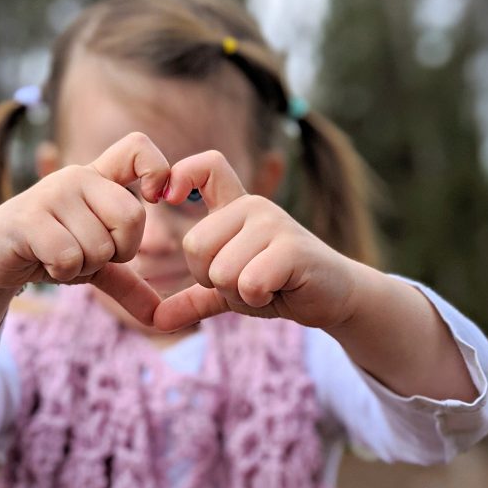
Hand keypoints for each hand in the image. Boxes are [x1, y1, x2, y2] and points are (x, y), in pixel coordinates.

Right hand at [0, 132, 171, 326]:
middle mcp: (78, 176)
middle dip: (119, 250)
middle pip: (133, 215)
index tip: (153, 200)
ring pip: (101, 245)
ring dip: (85, 267)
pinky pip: (70, 256)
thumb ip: (130, 285)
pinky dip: (63, 272)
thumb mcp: (96, 266)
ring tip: (60, 256)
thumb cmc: (48, 253)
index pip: (139, 147)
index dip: (158, 171)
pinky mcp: (28, 217)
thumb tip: (163, 319)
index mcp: (99, 179)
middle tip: (90, 252)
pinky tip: (46, 263)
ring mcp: (52, 193)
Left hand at [151, 150, 360, 332]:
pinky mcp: (292, 248)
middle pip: (195, 245)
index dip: (179, 175)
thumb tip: (156, 320)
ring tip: (264, 285)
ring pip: (220, 271)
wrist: (332, 298)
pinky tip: (277, 291)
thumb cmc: (279, 286)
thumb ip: (193, 300)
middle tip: (244, 280)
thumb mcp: (229, 291)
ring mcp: (274, 223)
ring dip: (238, 293)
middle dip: (211, 278)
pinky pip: (248, 283)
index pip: (205, 166)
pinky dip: (256, 300)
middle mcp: (254, 206)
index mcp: (235, 207)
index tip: (165, 199)